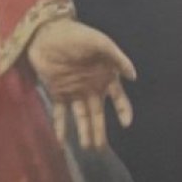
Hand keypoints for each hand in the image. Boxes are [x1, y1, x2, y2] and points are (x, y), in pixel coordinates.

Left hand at [26, 16, 136, 145]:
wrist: (48, 33)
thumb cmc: (77, 35)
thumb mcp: (101, 43)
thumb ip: (117, 58)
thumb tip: (133, 76)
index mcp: (104, 76)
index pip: (117, 98)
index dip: (123, 110)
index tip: (126, 124)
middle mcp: (91, 87)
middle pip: (97, 114)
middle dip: (99, 131)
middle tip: (101, 148)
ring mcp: (74, 92)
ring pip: (81, 117)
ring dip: (84, 132)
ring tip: (87, 148)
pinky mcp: (57, 93)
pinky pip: (60, 114)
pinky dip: (60, 128)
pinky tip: (62, 143)